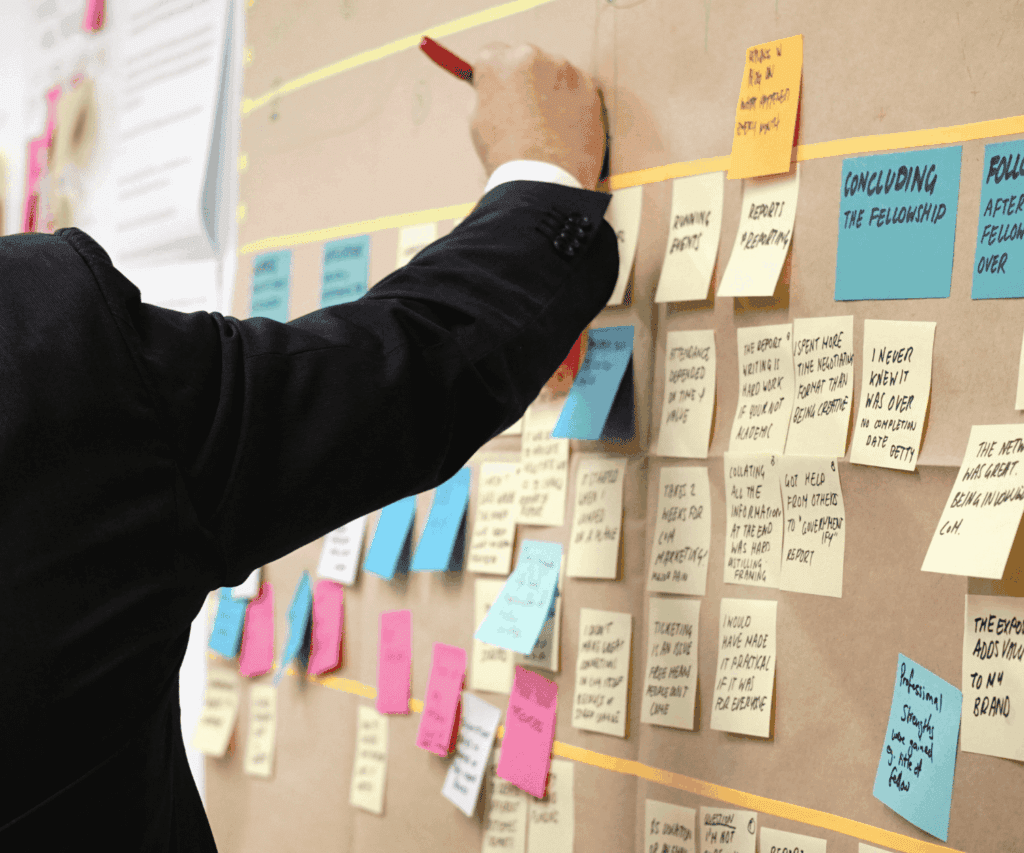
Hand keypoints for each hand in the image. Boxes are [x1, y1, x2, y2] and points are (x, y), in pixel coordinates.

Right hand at [470, 44, 606, 190]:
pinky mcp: (589, 87)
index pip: (493, 53)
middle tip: (525, 115)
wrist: (544, 181)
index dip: (497, 76)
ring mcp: (564, 70)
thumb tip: (493, 90)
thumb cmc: (506, 158)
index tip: (502, 90)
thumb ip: (486, 96)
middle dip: (526, 81)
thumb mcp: (478, 123)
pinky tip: (564, 131)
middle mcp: (532, 55)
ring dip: (551, 92)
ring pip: (555, 74)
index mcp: (498, 62)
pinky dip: (573, 105)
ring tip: (546, 130)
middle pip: (527, 60)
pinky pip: (577, 90)